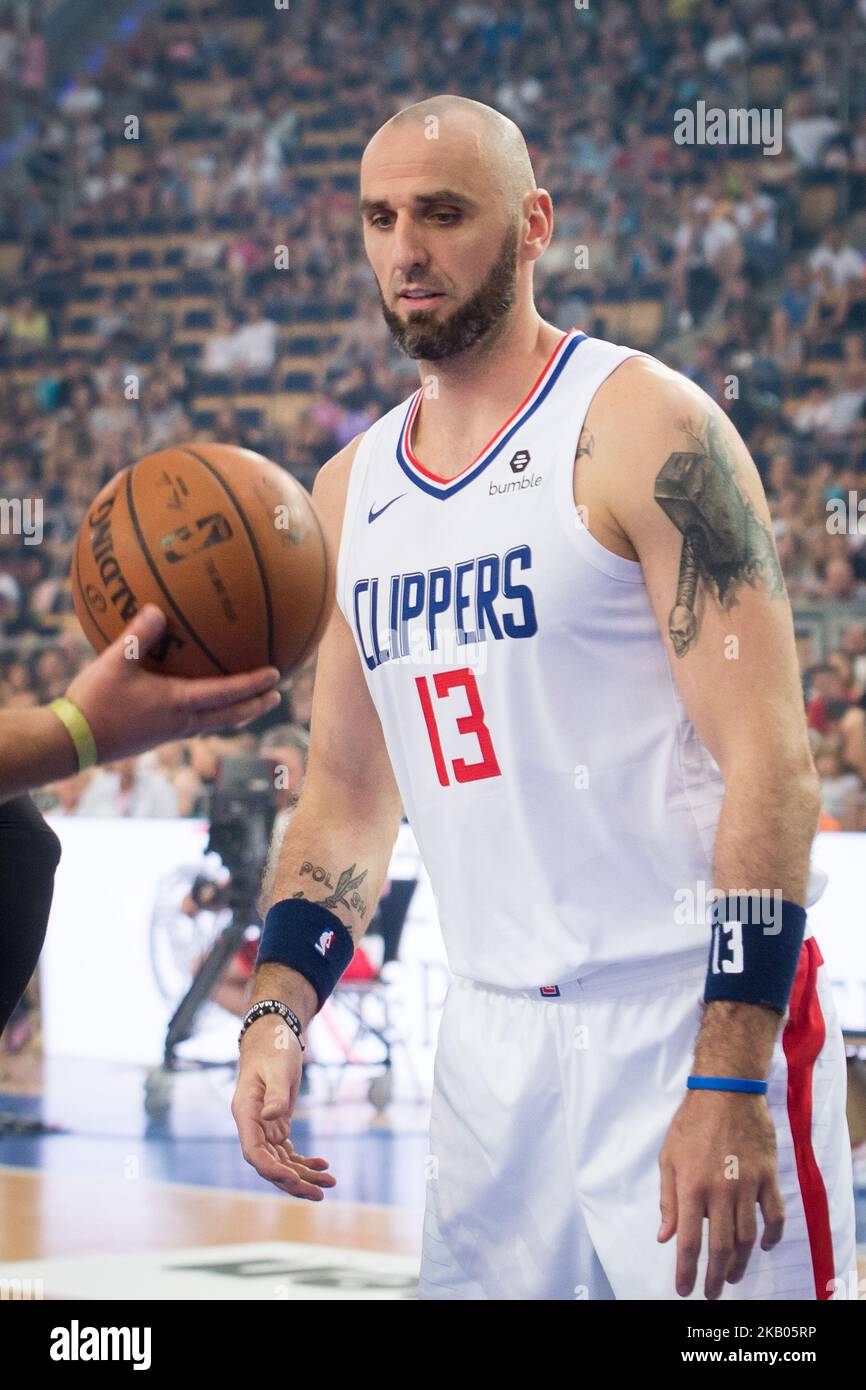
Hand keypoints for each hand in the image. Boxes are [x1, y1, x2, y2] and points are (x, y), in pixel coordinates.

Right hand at [65, 604, 281, 762]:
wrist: (73, 742)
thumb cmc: (94, 701)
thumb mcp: (114, 662)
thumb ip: (137, 635)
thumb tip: (156, 608)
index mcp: (178, 703)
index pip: (227, 693)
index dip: (254, 684)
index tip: (277, 675)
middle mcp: (182, 722)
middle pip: (231, 715)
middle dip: (256, 705)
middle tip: (277, 694)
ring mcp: (171, 732)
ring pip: (216, 723)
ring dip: (238, 713)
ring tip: (251, 704)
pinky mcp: (158, 737)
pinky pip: (196, 724)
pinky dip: (212, 714)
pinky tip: (201, 704)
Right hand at [232, 1014, 334, 1198]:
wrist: (274, 1035)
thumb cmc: (275, 1048)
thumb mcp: (279, 1068)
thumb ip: (276, 1094)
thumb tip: (272, 1118)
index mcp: (245, 1113)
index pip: (253, 1152)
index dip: (271, 1169)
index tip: (293, 1179)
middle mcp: (252, 1125)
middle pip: (269, 1164)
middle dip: (293, 1181)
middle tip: (321, 1194)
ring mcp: (264, 1127)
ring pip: (281, 1161)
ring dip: (303, 1174)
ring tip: (331, 1182)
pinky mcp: (277, 1125)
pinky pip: (288, 1151)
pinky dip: (304, 1160)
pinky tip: (324, 1165)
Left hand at [657, 1089, 784, 1298]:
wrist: (727, 1090)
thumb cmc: (692, 1122)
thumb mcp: (668, 1157)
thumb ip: (667, 1199)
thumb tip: (665, 1235)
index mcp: (691, 1186)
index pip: (689, 1241)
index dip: (686, 1270)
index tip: (684, 1290)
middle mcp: (720, 1190)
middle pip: (722, 1247)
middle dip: (715, 1277)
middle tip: (712, 1293)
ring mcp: (748, 1184)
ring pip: (748, 1237)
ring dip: (742, 1263)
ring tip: (734, 1276)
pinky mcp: (768, 1176)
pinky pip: (775, 1215)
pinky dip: (773, 1236)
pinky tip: (765, 1247)